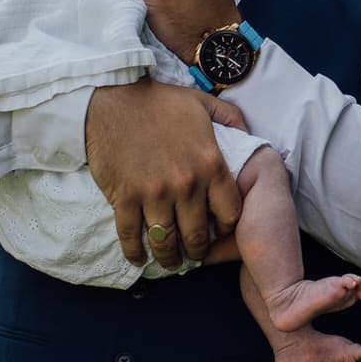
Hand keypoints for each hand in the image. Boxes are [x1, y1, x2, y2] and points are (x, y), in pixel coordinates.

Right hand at [83, 78, 246, 269]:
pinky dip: (135, 253)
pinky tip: (139, 258)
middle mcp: (186, 184)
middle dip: (198, 250)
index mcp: (210, 163)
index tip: (221, 231)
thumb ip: (231, 118)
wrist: (111, 99)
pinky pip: (131, 236)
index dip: (228, 227)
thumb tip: (249, 134)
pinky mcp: (124, 198)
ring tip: (171, 262)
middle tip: (196, 254)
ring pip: (166, 241)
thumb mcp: (203, 102)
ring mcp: (154, 194)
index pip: (230, 212)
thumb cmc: (158, 101)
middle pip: (198, 235)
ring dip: (169, 258)